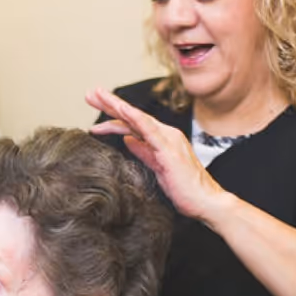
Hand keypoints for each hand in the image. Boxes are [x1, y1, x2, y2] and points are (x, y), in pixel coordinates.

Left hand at [86, 87, 225, 222]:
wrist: (205, 201)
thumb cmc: (184, 189)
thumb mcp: (157, 168)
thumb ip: (143, 152)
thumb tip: (128, 140)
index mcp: (162, 139)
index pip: (133, 124)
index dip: (114, 116)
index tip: (95, 110)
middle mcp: (166, 134)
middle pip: (132, 117)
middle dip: (110, 104)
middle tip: (90, 94)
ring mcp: (168, 139)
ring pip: (137, 118)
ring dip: (117, 106)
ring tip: (98, 96)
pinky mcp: (169, 149)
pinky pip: (149, 129)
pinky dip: (133, 117)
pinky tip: (121, 109)